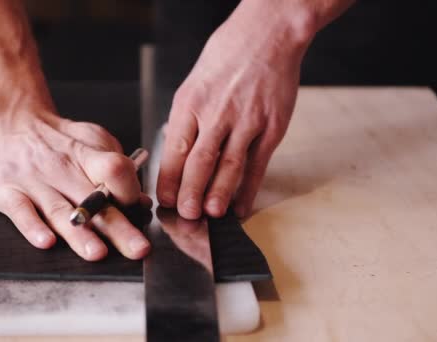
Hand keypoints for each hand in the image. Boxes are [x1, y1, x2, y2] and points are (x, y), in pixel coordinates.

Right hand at [0, 111, 151, 260]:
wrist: (10, 122)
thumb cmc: (58, 141)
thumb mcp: (91, 141)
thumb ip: (115, 170)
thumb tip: (142, 203)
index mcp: (87, 155)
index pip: (115, 170)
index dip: (129, 191)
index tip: (138, 211)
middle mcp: (61, 168)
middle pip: (94, 200)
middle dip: (118, 228)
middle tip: (138, 249)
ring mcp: (33, 180)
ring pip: (59, 211)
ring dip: (79, 233)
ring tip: (96, 252)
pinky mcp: (6, 191)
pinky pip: (20, 211)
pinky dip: (32, 227)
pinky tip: (46, 241)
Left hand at [157, 2, 315, 218]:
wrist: (267, 35)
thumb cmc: (227, 56)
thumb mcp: (194, 83)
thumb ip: (187, 119)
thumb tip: (177, 152)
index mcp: (190, 103)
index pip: (174, 150)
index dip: (168, 179)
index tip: (165, 199)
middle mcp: (216, 114)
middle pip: (199, 162)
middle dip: (190, 193)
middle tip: (186, 215)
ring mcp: (246, 121)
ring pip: (229, 166)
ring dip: (219, 194)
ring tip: (211, 214)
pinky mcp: (271, 127)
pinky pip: (258, 164)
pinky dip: (249, 188)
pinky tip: (242, 205)